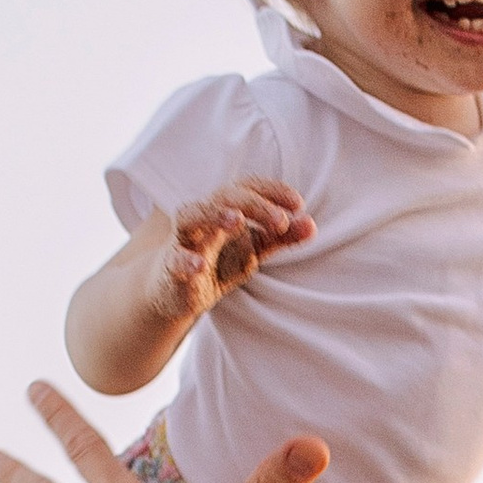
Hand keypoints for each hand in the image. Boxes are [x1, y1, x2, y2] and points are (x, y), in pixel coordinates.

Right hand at [152, 176, 313, 322]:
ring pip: (190, 215)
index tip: (298, 203)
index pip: (248, 188)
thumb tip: (311, 225)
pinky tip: (199, 266)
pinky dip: (185, 262)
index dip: (272, 191)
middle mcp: (203, 218)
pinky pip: (174, 260)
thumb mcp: (252, 251)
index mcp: (225, 210)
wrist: (175, 293)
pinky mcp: (171, 269)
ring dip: (214, 215)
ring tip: (238, 221)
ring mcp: (184, 241)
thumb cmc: (216, 264)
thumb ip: (279, 238)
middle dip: (254, 204)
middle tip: (281, 220)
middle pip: (223, 196)